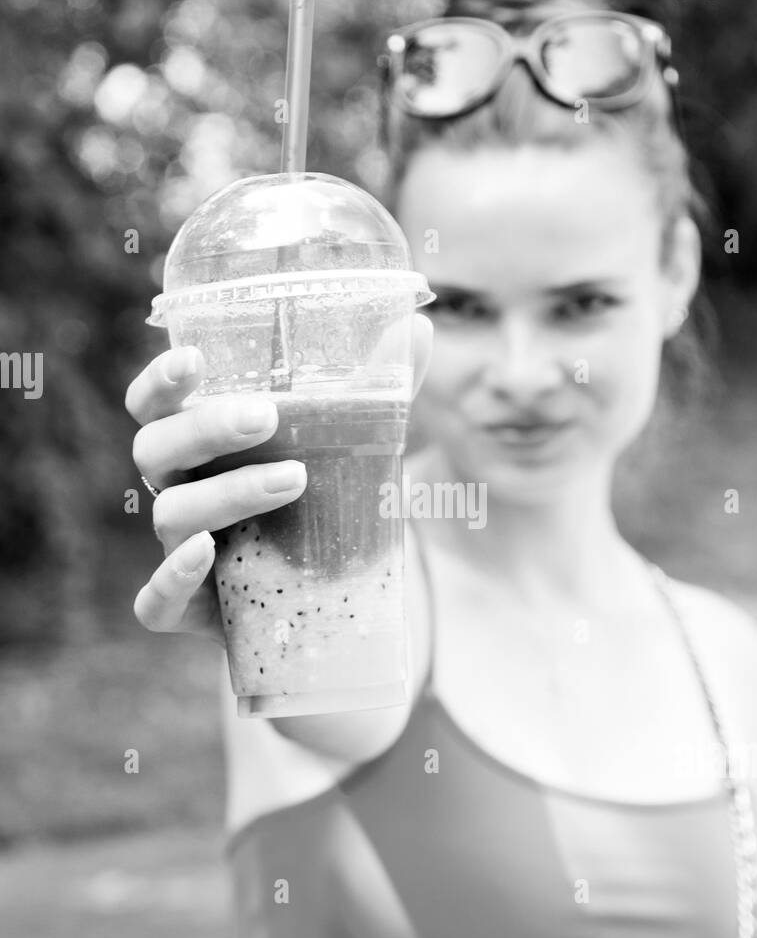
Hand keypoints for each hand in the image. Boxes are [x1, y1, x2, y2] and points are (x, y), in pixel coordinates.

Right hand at [125, 313, 433, 643]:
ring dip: (227, 492)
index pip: (153, 406)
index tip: (193, 359)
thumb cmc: (319, 509)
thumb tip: (421, 326)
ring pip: (171, 515)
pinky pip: (155, 601)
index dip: (160, 382)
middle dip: (204, 428)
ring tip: (294, 480)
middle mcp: (178, 492)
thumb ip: (376, 389)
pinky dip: (172, 578)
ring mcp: (177, 551)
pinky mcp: (186, 611)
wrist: (323, 606)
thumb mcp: (350, 447)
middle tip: (266, 416)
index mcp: (199, 448)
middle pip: (154, 449)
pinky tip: (206, 555)